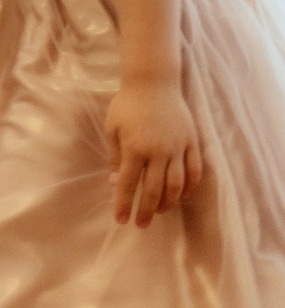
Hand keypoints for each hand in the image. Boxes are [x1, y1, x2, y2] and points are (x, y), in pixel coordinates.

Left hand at [105, 83, 202, 226]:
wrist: (153, 83)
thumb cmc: (126, 105)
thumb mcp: (113, 130)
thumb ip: (116, 158)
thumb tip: (116, 183)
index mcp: (135, 149)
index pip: (129, 184)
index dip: (124, 204)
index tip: (121, 220)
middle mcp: (158, 152)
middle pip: (154, 190)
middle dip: (146, 210)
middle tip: (141, 225)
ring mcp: (178, 147)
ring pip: (177, 184)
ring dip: (169, 201)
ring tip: (160, 212)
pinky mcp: (192, 142)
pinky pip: (195, 170)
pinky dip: (190, 186)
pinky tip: (183, 196)